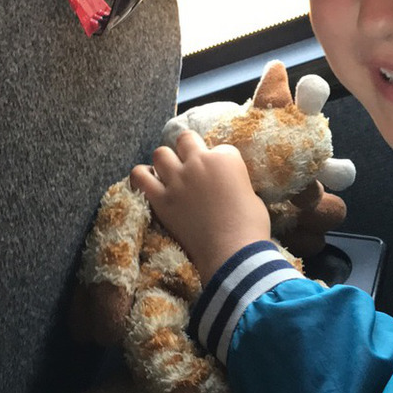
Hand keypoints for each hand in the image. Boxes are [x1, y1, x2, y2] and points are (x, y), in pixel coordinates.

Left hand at [130, 131, 270, 283]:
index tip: (220, 177)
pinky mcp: (161, 199)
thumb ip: (236, 184)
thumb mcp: (252, 196)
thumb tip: (227, 188)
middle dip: (188, 149)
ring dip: (165, 161)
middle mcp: (200, 162)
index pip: (221, 148)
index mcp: (227, 159)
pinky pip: (140, 176)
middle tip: (191, 166)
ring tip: (169, 174)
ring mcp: (178, 179)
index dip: (219, 162)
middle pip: (186, 139)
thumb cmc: (251, 227)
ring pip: (160, 153)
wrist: (233, 253)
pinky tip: (148, 182)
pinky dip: (142, 177)